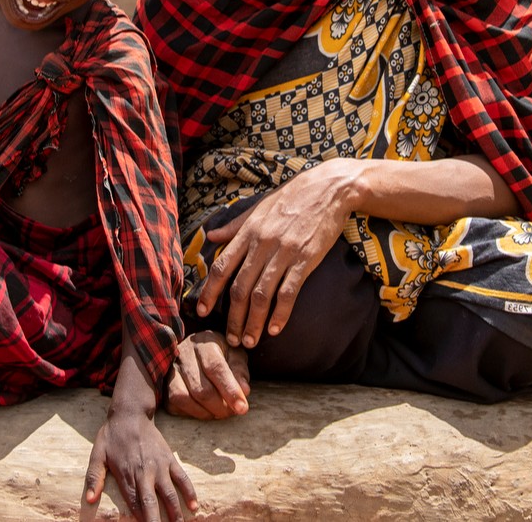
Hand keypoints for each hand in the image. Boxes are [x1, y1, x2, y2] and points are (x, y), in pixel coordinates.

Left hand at [83, 407, 196, 520]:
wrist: (131, 413)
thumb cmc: (111, 436)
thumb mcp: (97, 455)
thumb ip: (94, 478)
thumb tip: (89, 500)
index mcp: (126, 474)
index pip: (134, 504)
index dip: (140, 520)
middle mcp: (144, 473)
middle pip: (151, 503)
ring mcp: (159, 466)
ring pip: (169, 494)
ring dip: (175, 513)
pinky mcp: (169, 459)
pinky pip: (182, 478)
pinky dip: (189, 492)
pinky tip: (194, 506)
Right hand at [164, 332, 249, 419]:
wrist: (195, 350)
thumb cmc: (220, 354)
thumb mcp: (235, 356)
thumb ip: (240, 371)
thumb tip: (244, 391)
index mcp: (205, 342)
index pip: (216, 368)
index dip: (230, 390)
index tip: (242, 408)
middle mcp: (184, 353)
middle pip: (201, 388)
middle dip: (219, 407)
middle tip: (232, 413)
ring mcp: (170, 368)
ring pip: (183, 397)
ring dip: (204, 412)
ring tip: (218, 413)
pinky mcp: (163, 383)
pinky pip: (173, 404)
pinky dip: (190, 412)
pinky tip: (203, 411)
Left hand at [196, 160, 360, 347]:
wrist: (329, 188)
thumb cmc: (292, 197)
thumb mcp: (259, 207)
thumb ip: (234, 226)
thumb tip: (211, 237)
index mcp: (248, 232)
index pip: (221, 267)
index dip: (210, 293)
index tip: (203, 312)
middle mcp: (262, 244)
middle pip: (239, 288)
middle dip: (233, 318)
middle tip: (231, 340)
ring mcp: (284, 252)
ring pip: (261, 295)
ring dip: (253, 323)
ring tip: (249, 342)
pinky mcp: (306, 259)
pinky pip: (289, 292)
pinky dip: (280, 314)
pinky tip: (274, 329)